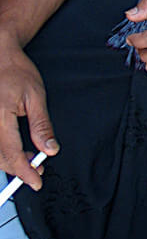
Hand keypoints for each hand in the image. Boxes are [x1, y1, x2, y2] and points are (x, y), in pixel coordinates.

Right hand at [0, 37, 58, 189]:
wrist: (0, 56)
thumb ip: (41, 125)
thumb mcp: (36, 96)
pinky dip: (1, 152)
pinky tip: (14, 150)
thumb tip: (49, 149)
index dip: (24, 172)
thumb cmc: (16, 71)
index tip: (36, 182)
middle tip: (36, 169)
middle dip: (18, 169)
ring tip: (28, 159)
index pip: (12, 154)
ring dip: (9, 162)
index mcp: (0, 117)